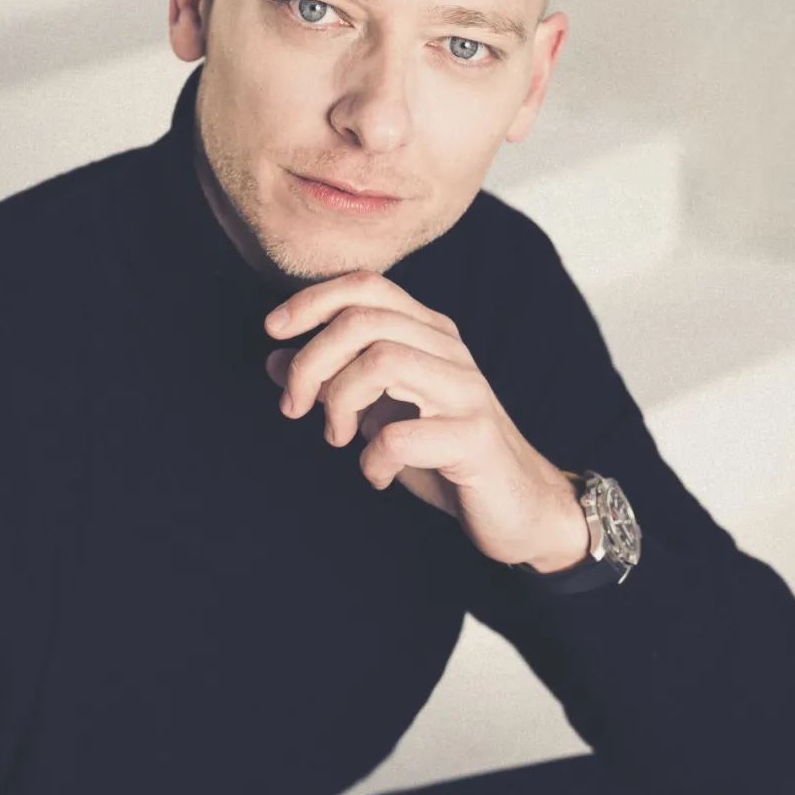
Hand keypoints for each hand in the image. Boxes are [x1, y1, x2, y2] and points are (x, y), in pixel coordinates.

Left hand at [263, 269, 587, 569]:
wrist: (520, 508)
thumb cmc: (445, 457)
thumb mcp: (380, 414)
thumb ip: (334, 382)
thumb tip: (273, 359)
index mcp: (429, 334)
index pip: (367, 285)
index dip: (311, 300)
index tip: (273, 332)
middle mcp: (450, 351)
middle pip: (362, 321)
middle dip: (310, 362)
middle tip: (294, 408)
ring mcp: (466, 393)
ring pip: (381, 362)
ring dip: (339, 403)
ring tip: (337, 438)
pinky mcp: (475, 440)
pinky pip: (402, 435)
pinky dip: (373, 459)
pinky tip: (377, 476)